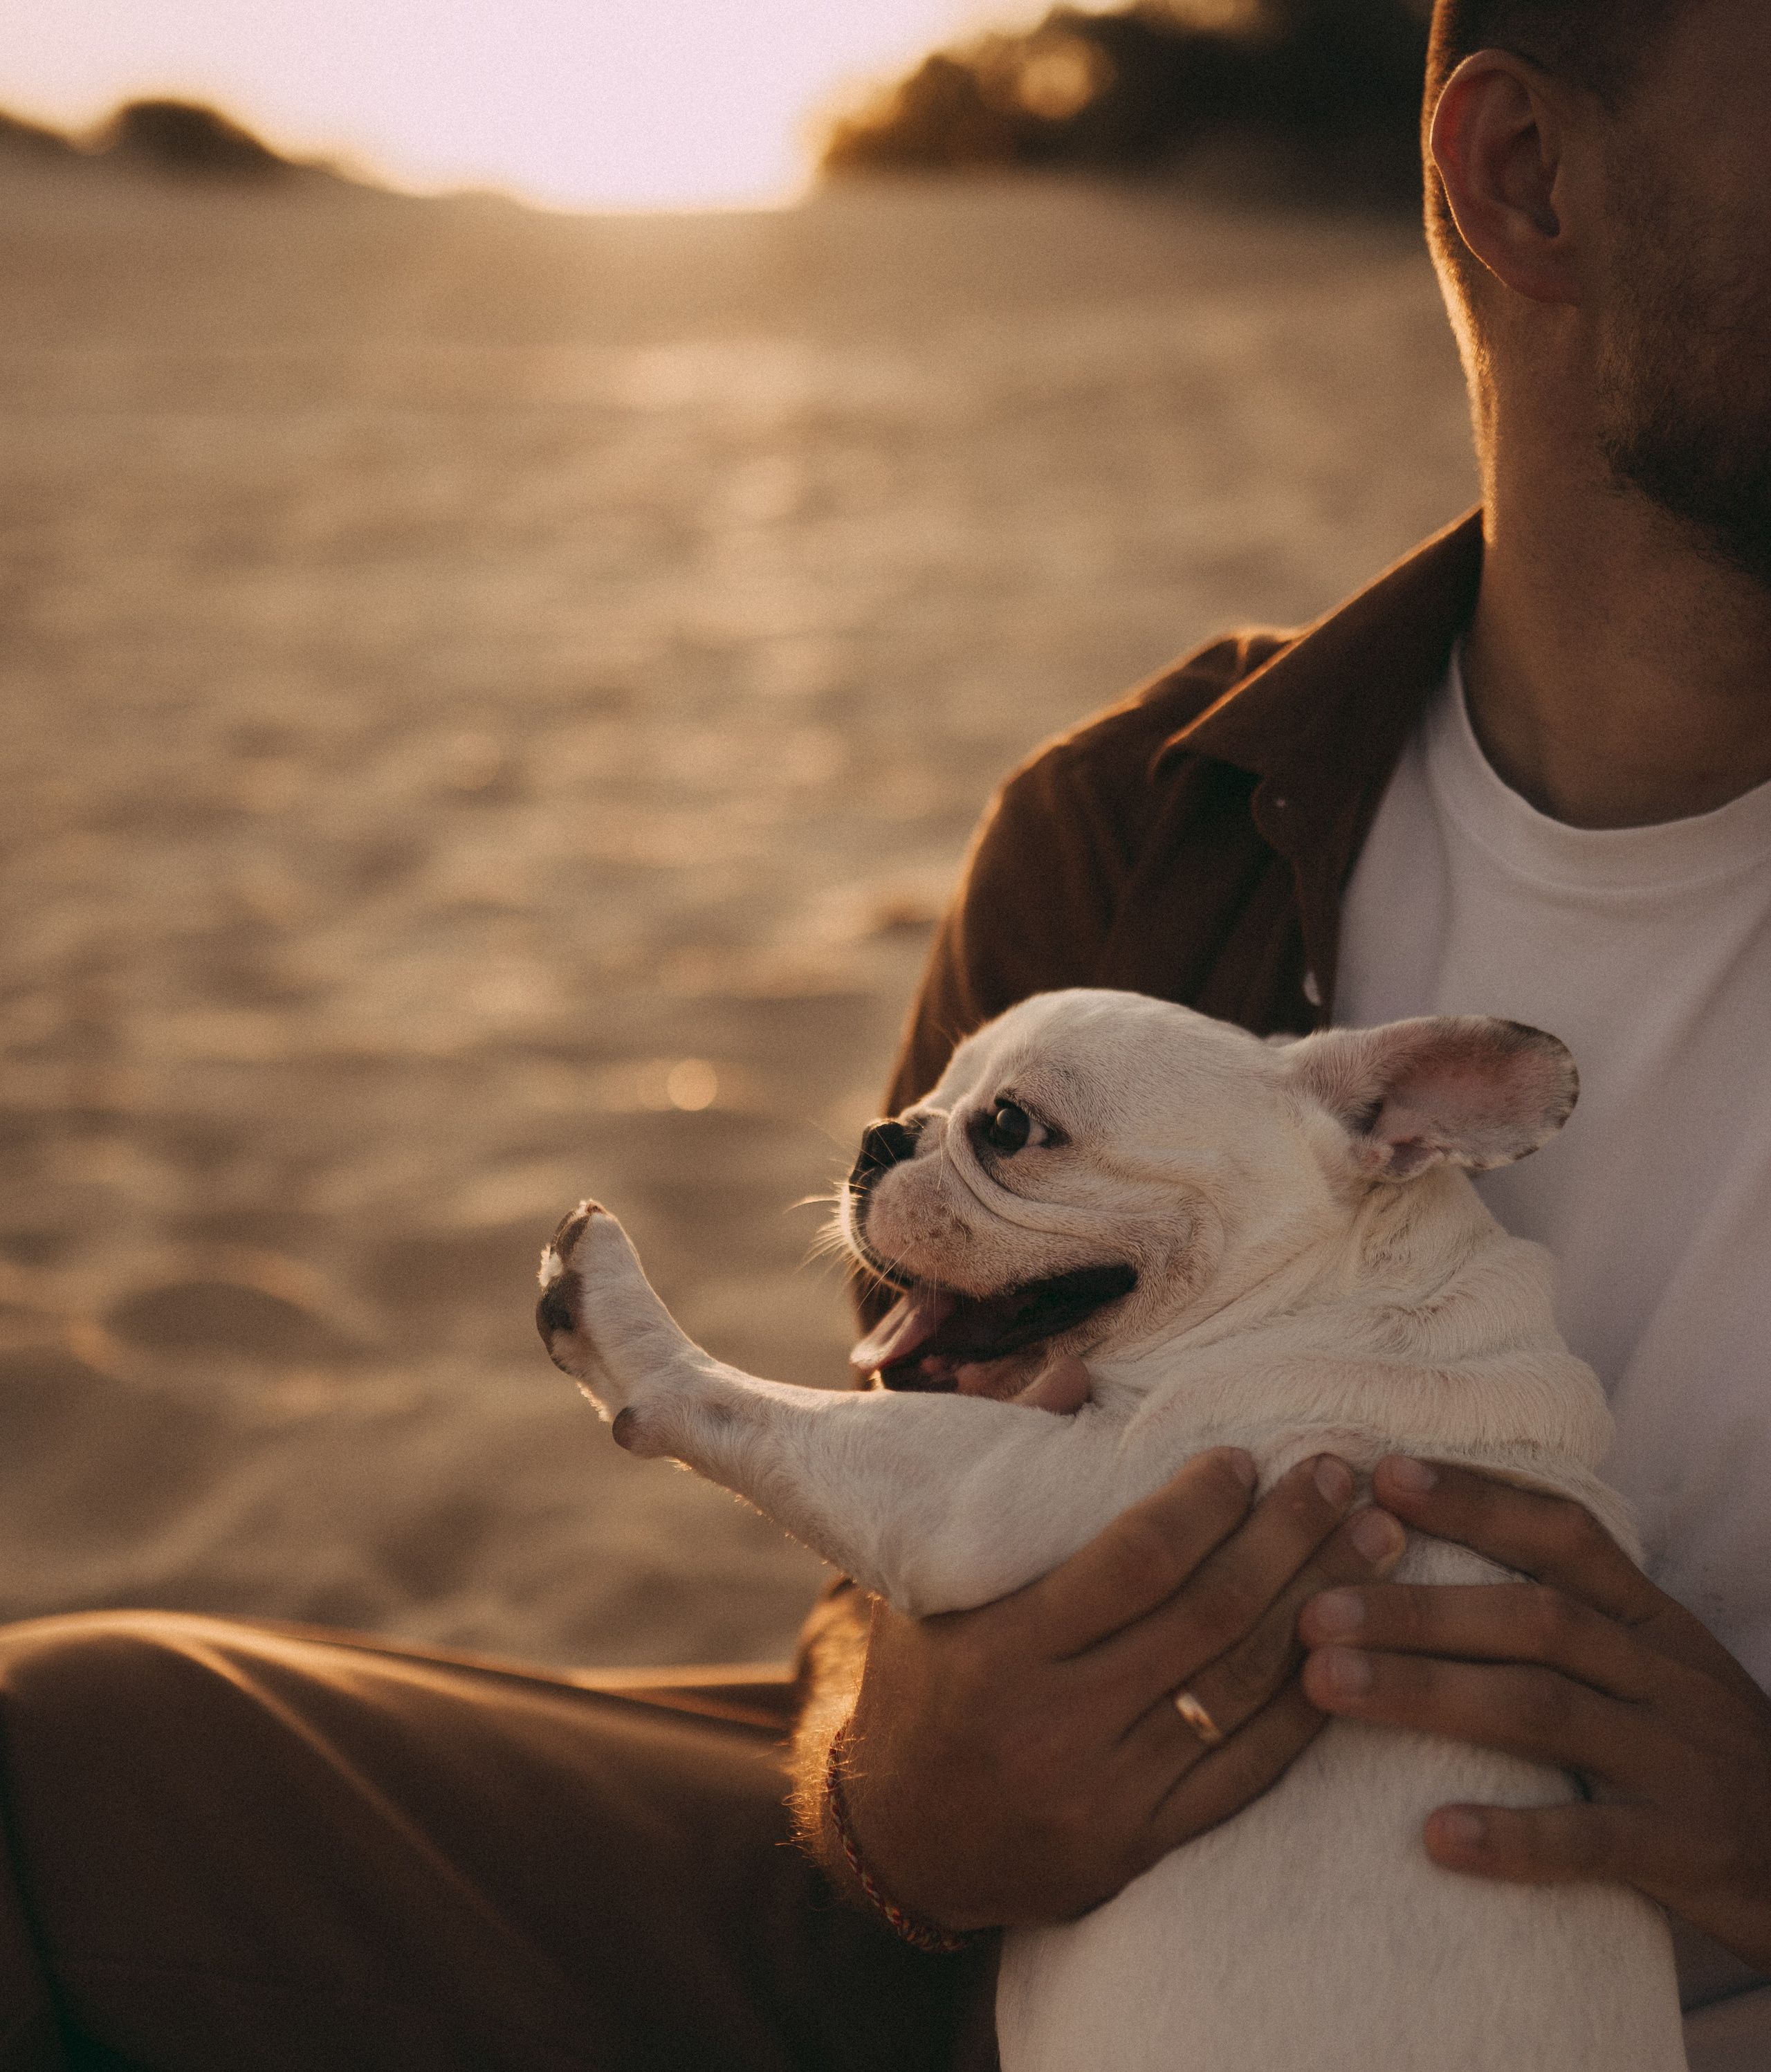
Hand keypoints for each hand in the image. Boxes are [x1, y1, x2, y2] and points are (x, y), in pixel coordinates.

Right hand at [838, 1450, 1405, 1930]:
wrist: (898, 1844)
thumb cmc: (917, 1685)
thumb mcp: (931, 1576)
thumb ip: (1001, 1466)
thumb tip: (1077, 1373)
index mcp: (1003, 1648)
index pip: (1134, 1562)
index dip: (1202, 1505)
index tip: (1244, 1458)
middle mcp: (1058, 1724)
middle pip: (1206, 1618)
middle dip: (1287, 1538)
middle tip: (1340, 1477)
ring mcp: (1106, 1794)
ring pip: (1241, 1691)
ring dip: (1319, 1606)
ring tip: (1376, 1543)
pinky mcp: (1143, 1847)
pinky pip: (1248, 1773)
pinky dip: (1306, 1705)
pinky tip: (1350, 1645)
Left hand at [1298, 1457, 1770, 1971]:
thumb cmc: (1705, 1756)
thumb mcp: (1654, 1668)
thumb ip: (1566, 1619)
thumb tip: (1424, 1565)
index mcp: (1652, 1621)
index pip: (1563, 1536)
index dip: (1476, 1499)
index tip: (1381, 1474)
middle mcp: (1663, 1676)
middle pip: (1533, 1618)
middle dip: (1415, 1607)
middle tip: (1309, 1606)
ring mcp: (1676, 1761)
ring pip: (1544, 1710)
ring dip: (1427, 1692)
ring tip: (1326, 1684)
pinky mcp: (1686, 1851)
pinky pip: (1595, 1839)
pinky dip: (1514, 1835)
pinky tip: (1435, 1836)